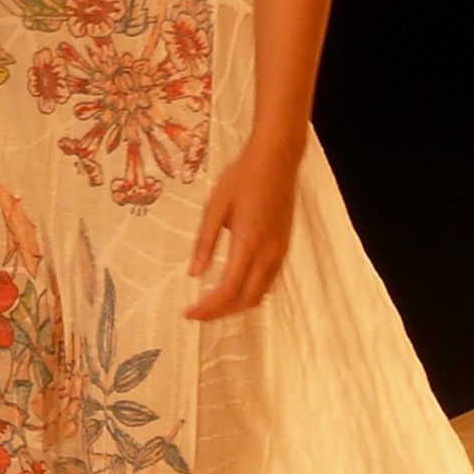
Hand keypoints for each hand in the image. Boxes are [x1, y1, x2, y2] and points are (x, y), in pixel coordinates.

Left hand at [185, 135, 301, 320]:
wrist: (276, 159)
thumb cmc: (243, 177)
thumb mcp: (215, 206)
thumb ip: (204, 242)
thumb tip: (194, 273)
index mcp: (248, 241)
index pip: (228, 289)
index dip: (208, 307)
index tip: (190, 313)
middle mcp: (269, 252)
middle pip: (247, 299)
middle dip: (221, 313)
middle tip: (198, 314)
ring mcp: (280, 251)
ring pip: (261, 294)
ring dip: (236, 306)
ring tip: (212, 305)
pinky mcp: (283, 247)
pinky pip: (268, 282)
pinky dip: (250, 293)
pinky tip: (234, 289)